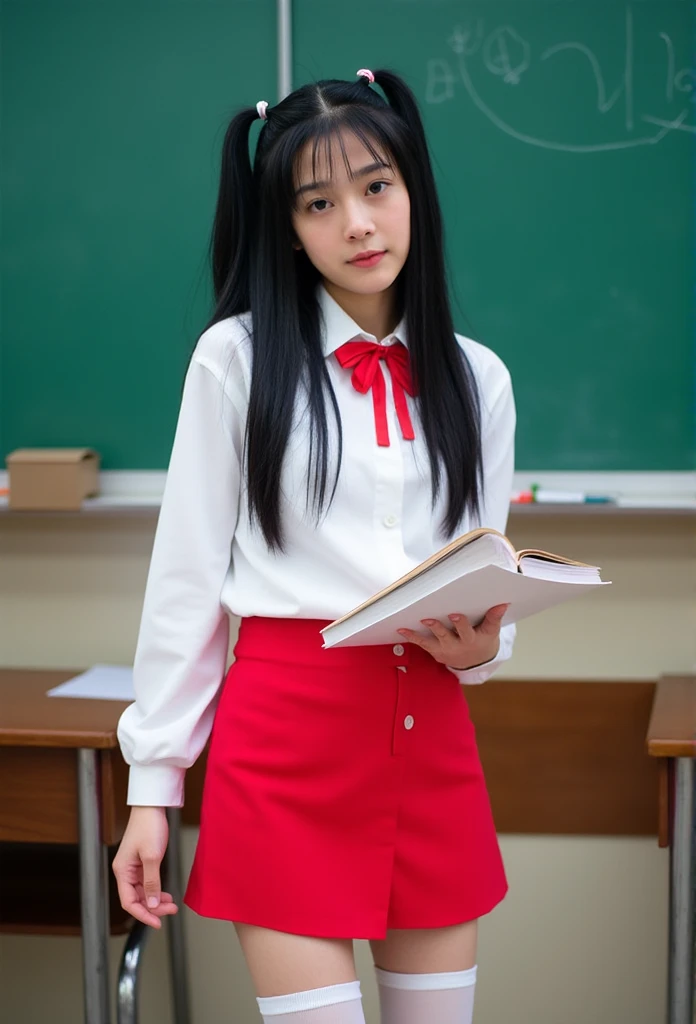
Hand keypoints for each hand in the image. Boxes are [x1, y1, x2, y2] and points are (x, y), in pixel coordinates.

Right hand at [112, 806, 178, 928]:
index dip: (142, 915)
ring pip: (143, 892)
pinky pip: (147, 883)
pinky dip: (156, 890)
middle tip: (170, 911)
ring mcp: (133, 867)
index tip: (157, 922)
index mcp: (122, 871)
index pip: (128, 902)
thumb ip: (152, 882)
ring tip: (171, 905)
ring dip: (155, 900)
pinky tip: (165, 894)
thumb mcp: (152, 856)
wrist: (152, 806)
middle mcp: (125, 871)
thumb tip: (151, 904)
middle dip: (153, 908)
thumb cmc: (148, 826)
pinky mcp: (141, 862)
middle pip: (136, 899)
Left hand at [397, 604, 508, 670]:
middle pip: (447, 636)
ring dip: (421, 634)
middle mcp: (458, 646)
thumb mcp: (491, 631)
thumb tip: (503, 603)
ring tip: (409, 625)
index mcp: (472, 639)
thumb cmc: (483, 640)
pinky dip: (412, 637)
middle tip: (429, 619)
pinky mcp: (436, 651)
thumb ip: (494, 618)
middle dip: (438, 628)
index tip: (456, 614)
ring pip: (432, 641)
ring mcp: (445, 650)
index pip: (468, 631)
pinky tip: (401, 629)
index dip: (462, 624)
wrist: (475, 661)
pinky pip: (422, 644)